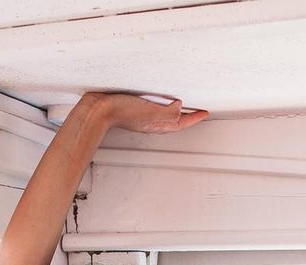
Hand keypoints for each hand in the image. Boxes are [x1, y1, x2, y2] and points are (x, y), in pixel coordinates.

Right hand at [81, 91, 208, 133]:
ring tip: (181, 106)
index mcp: (158, 124)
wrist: (100, 110)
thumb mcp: (151, 111)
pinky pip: (154, 109)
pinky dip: (161, 105)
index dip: (195, 117)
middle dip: (186, 117)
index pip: (182, 122)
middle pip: (174, 121)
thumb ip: (168, 112)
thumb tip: (178, 107)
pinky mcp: (134, 110)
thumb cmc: (122, 112)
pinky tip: (158, 100)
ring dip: (174, 112)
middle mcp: (151, 123)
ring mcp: (142, 118)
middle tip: (196, 111)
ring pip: (164, 116)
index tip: (205, 113)